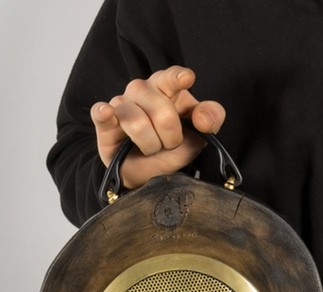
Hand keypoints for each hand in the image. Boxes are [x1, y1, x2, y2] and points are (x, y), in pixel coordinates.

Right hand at [90, 65, 225, 188]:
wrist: (150, 171)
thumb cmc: (174, 145)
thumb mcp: (200, 133)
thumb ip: (210, 120)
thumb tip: (203, 120)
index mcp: (166, 87)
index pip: (171, 77)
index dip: (178, 78)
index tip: (187, 78)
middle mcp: (142, 90)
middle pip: (162, 111)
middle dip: (172, 137)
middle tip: (170, 144)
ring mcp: (121, 104)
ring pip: (137, 122)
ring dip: (150, 144)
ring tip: (152, 148)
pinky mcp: (104, 122)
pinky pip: (101, 114)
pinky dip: (103, 113)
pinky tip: (106, 112)